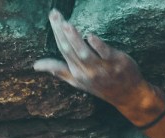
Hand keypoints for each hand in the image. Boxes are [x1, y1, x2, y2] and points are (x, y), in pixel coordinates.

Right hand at [33, 9, 148, 110]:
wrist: (127, 96)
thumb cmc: (102, 86)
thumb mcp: (78, 82)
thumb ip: (59, 71)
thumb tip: (37, 66)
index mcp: (76, 73)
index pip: (63, 50)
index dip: (56, 34)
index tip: (51, 18)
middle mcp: (86, 72)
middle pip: (70, 50)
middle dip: (61, 32)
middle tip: (54, 14)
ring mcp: (100, 69)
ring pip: (84, 53)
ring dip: (74, 39)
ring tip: (66, 24)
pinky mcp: (115, 63)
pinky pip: (104, 54)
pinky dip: (97, 46)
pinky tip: (91, 36)